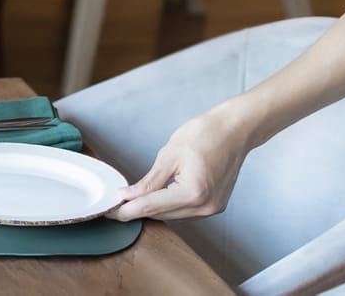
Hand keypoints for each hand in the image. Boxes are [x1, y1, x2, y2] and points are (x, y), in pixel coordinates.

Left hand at [107, 108, 252, 220]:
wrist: (235, 129)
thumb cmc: (206, 133)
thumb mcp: (170, 154)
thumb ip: (148, 181)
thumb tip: (128, 196)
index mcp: (193, 192)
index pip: (151, 207)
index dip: (127, 210)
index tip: (109, 210)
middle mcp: (205, 206)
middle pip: (161, 214)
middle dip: (137, 209)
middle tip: (115, 203)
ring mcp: (212, 208)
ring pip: (172, 214)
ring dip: (153, 208)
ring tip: (132, 199)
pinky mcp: (215, 205)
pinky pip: (185, 211)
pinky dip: (169, 205)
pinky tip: (156, 196)